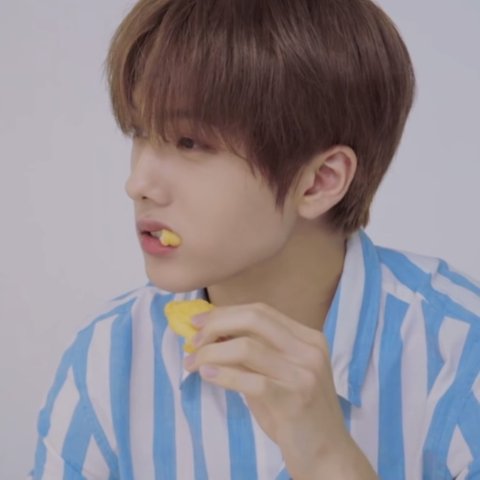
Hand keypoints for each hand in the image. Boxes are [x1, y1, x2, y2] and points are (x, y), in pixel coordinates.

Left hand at [184, 302, 375, 478]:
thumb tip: (212, 335)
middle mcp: (309, 349)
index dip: (226, 312)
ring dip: (211, 352)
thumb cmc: (297, 414)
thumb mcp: (277, 375)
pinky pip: (250, 380)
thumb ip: (252, 354)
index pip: (261, 311)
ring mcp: (304, 373)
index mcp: (308, 338)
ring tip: (192, 363)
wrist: (328, 454)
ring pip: (247, 347)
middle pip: (254, 319)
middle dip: (217, 324)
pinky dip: (222, 375)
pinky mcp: (295, 399)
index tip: (198, 322)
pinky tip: (206, 375)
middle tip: (194, 341)